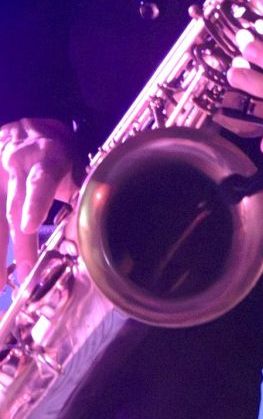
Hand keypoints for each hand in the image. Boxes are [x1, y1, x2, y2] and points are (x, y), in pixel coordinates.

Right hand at [0, 118, 76, 283]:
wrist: (24, 134)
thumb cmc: (54, 155)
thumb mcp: (73, 164)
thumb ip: (79, 189)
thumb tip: (97, 222)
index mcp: (45, 160)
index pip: (40, 181)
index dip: (34, 202)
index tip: (28, 225)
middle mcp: (16, 169)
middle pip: (12, 208)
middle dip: (16, 245)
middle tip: (19, 276)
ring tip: (0, 283)